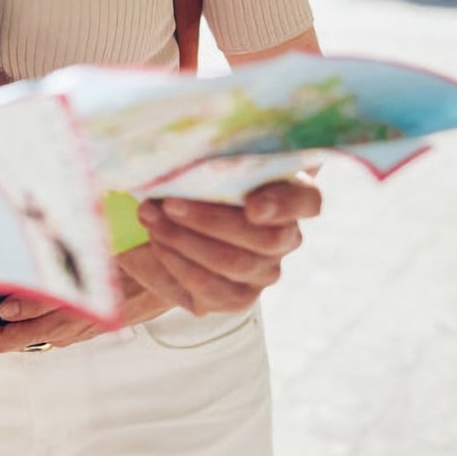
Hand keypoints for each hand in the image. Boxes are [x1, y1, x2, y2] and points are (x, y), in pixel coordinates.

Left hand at [0, 266, 170, 352]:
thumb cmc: (130, 275)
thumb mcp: (82, 283)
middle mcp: (61, 333)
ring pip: (25, 324)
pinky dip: (28, 299)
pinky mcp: (82, 318)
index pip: (1, 340)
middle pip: (8, 334)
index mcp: (59, 328)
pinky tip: (30, 274)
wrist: (169, 280)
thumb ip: (44, 299)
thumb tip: (5, 310)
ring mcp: (72, 328)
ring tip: (1, 271)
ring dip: (7, 301)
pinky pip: (45, 316)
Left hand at [120, 174, 321, 315]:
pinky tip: (156, 240)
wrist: (159, 227)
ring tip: (149, 217)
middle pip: (266, 238)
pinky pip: (209, 287)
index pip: (306, 200)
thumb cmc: (185, 182)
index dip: (284, 204)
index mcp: (287, 193)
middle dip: (210, 220)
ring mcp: (263, 271)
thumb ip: (203, 159)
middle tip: (168, 204)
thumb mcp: (194, 163)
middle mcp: (284, 236)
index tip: (253, 206)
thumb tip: (178, 157)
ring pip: (234, 262)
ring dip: (184, 238)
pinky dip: (176, 261)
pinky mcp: (236, 297)